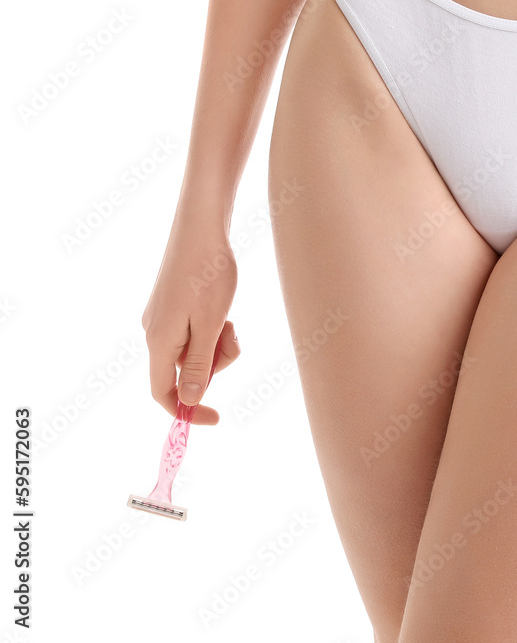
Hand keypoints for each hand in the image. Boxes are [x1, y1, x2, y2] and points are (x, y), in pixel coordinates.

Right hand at [141, 207, 240, 424]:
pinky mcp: (174, 306)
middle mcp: (154, 332)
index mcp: (159, 341)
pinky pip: (195, 332)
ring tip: (229, 317)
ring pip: (195, 351)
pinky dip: (213, 328)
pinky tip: (222, 306)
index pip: (163, 392)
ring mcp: (163, 318)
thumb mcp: (211, 324)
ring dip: (218, 343)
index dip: (187, 410)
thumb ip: (200, 365)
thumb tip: (189, 400)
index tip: (217, 417)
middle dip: (215, 363)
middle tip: (232, 334)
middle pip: (185, 371)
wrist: (202, 228)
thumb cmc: (208, 273)